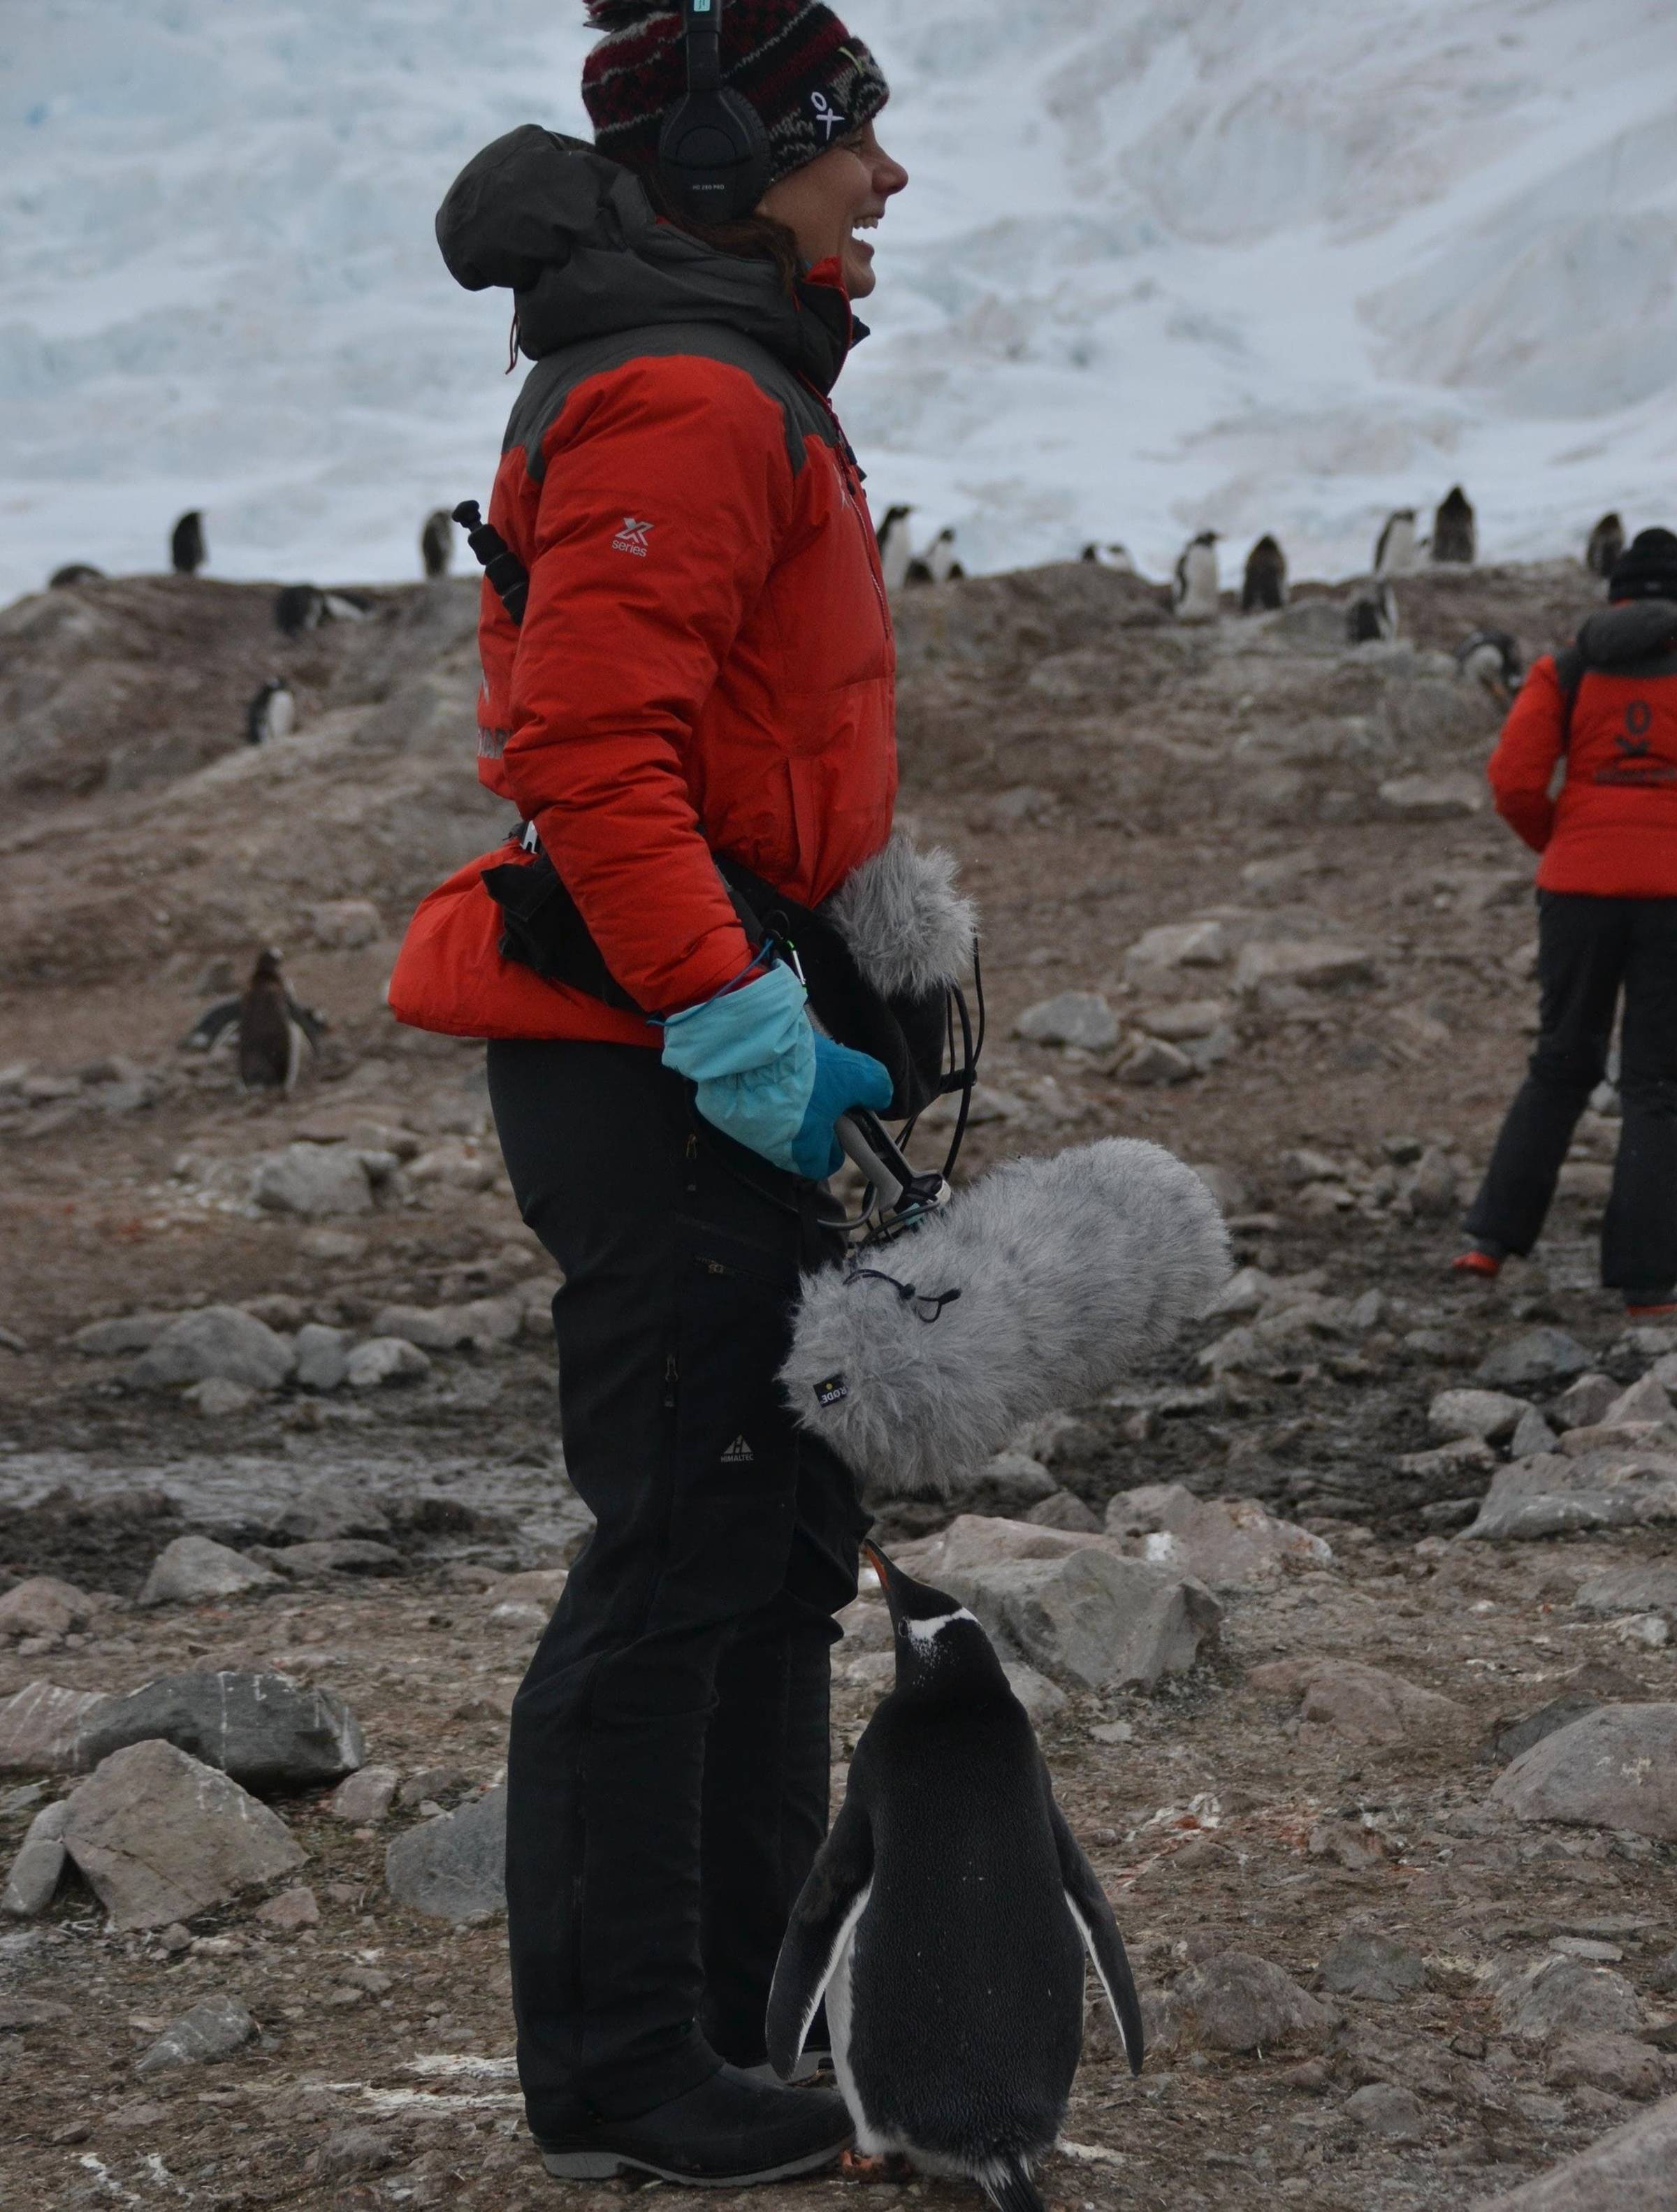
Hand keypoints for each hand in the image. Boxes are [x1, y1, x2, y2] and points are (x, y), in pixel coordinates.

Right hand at [660, 963, 892, 1178]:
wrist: (746, 1041)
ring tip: (787, 1072)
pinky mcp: (721, 1110)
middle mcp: (771, 1150)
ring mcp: (743, 1131)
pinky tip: (764, 1067)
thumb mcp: (855, 1072)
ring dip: (782, 1103)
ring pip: (772, 1124)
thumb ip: (875, 1088)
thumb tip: (879, 1098)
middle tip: (814, 1089)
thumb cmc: (804, 1066)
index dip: (836, 1141)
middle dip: (808, 1119)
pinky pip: (746, 1105)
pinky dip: (756, 1090)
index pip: (826, 1162)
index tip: (839, 1117)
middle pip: (798, 1142)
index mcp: (804, 1152)